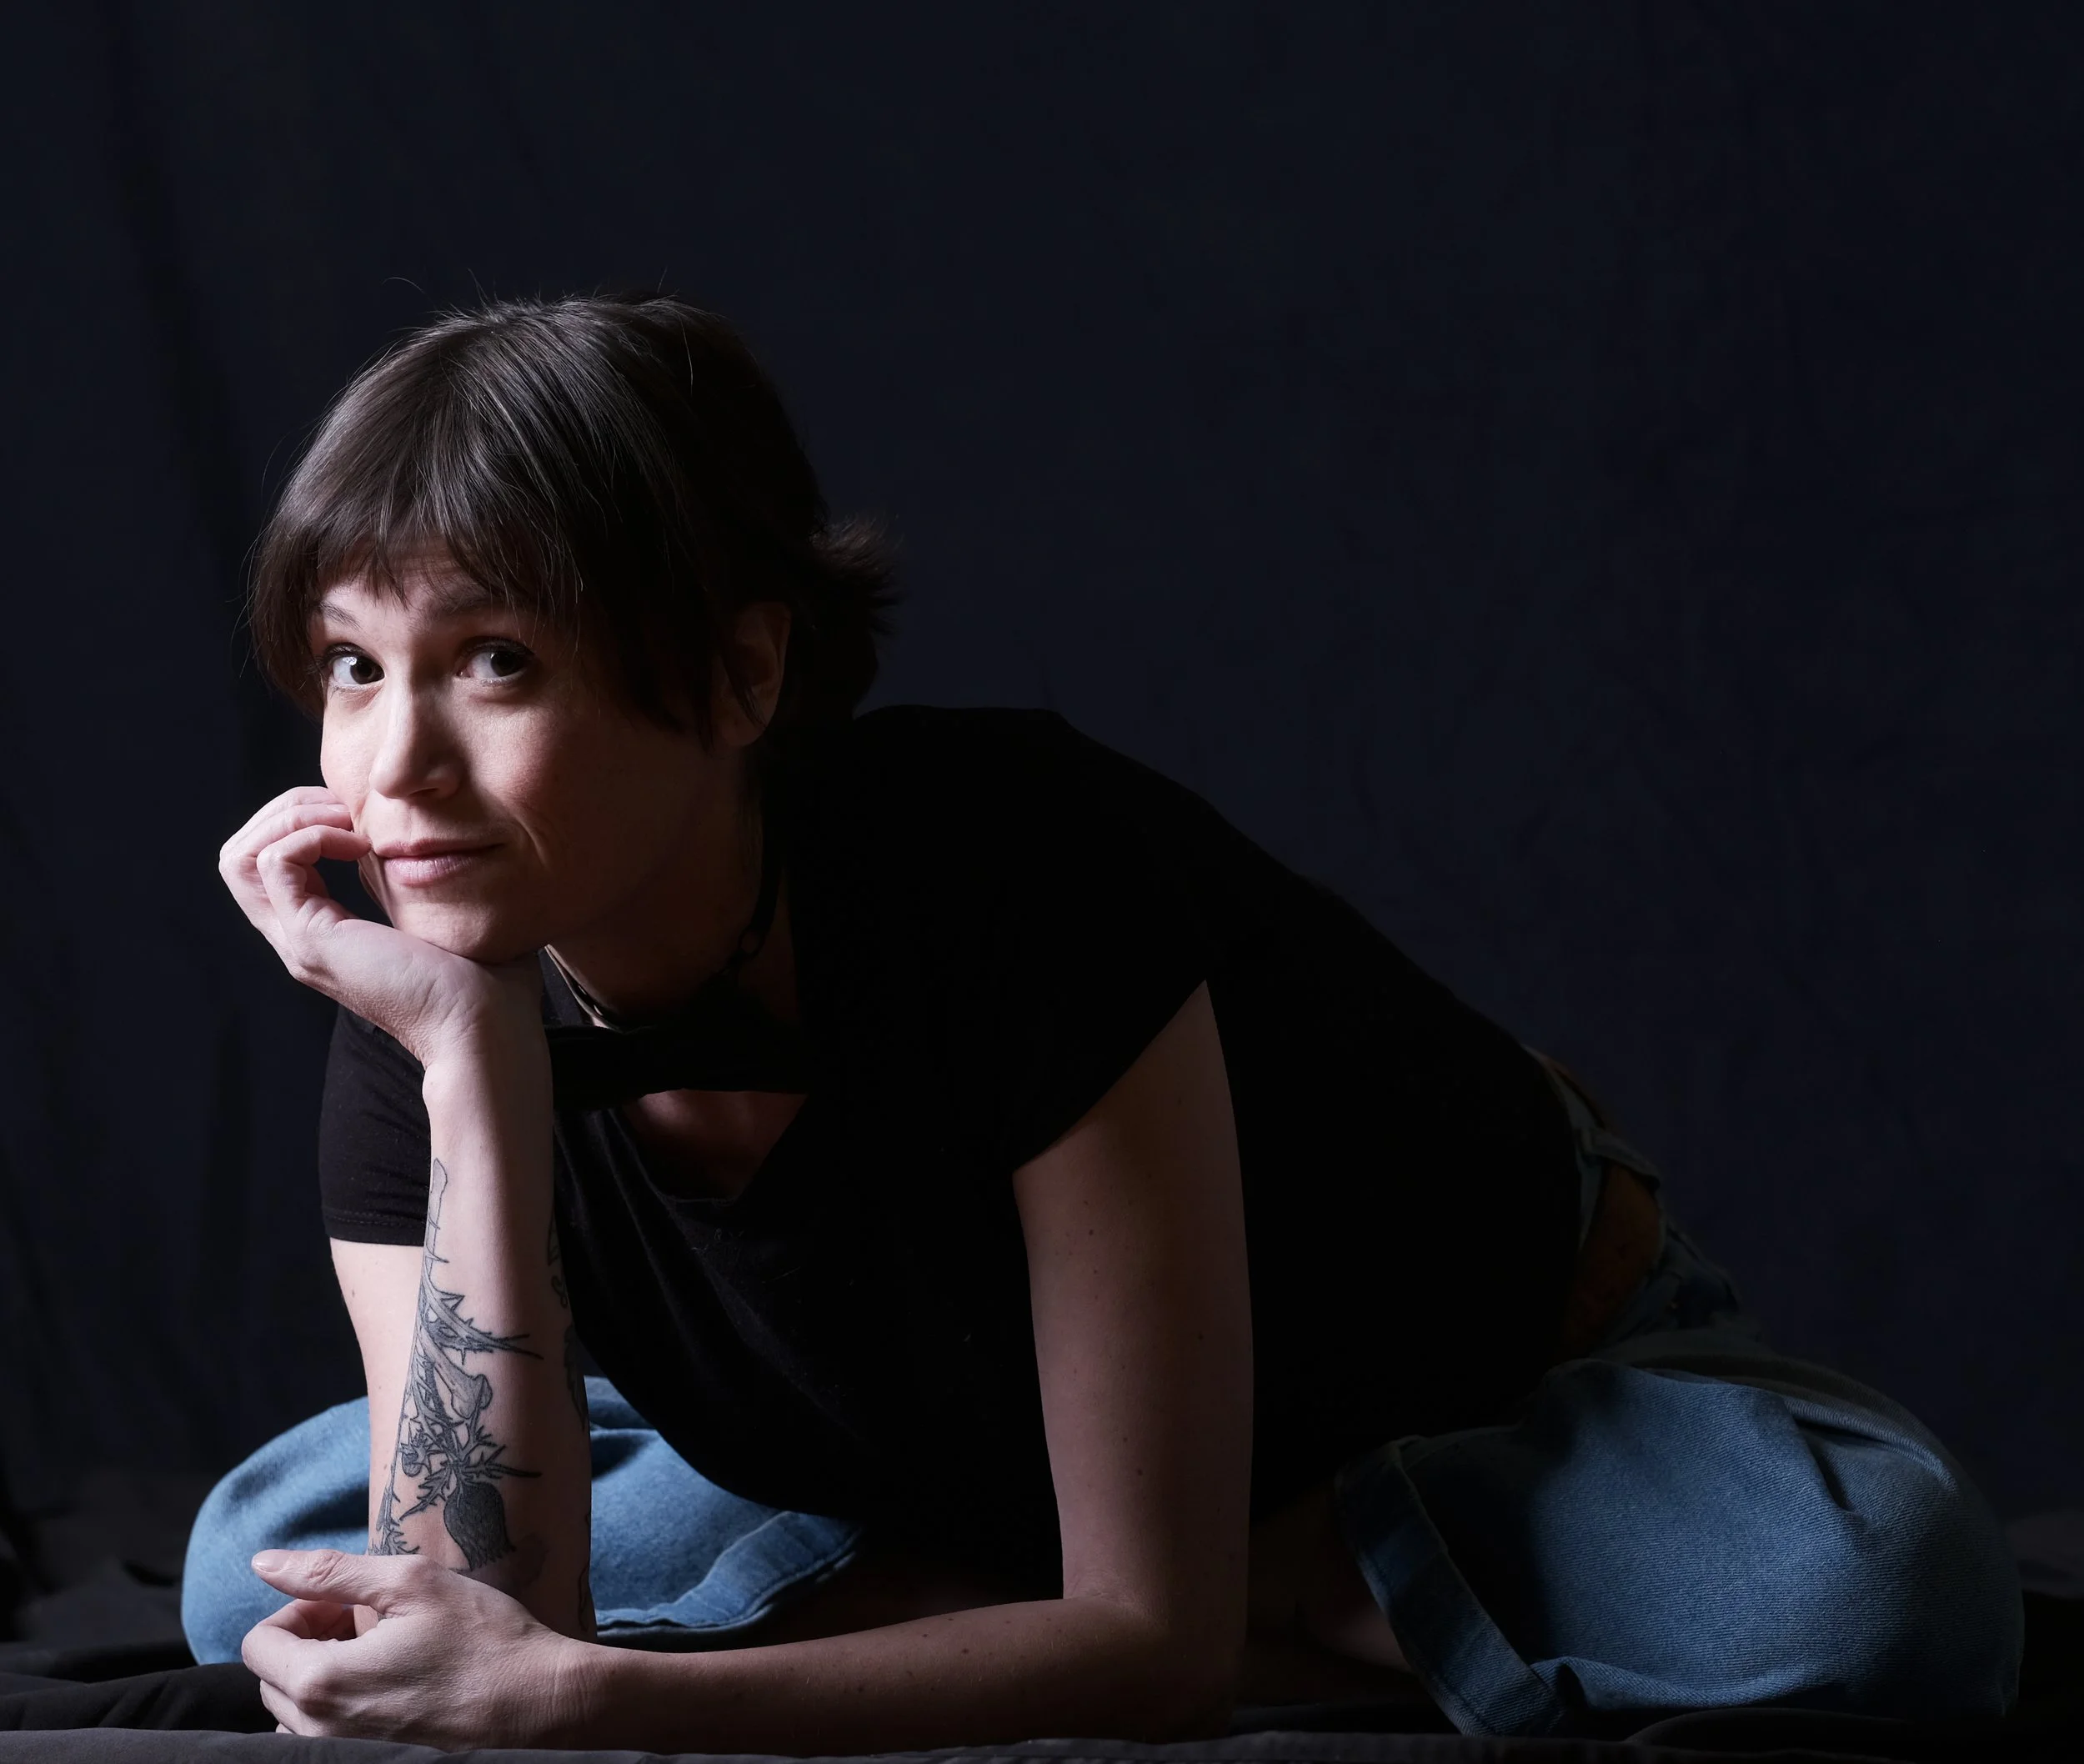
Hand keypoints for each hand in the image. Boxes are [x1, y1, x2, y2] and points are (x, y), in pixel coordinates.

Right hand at [218, 786, 536, 1065]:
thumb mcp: (430, 914)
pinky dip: (312, 836)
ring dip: (291, 819)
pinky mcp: (312, 940)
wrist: (484, 1026)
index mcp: (323, 933)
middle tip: (346, 807)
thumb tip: (398, 843)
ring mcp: (300, 942)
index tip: (359, 813)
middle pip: (240, 856)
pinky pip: (275, 864)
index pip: (268, 864)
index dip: (302, 820)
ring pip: (240, 857)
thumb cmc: (483, 980)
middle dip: (287, 810)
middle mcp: (299, 939)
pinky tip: (360, 845)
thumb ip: (401, 880)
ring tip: (348, 821)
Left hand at [243, 1549, 591, 1746]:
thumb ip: (331, 1571)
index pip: (258, 1644)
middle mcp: (319, 1732)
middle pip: (272, 1680)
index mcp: (321, 1682)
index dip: (300, 1609)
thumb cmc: (483, 1639)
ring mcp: (342, 1757)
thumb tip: (263, 1564)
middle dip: (309, 1641)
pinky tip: (393, 1690)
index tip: (347, 1603)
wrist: (540, 1705)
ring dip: (324, 1677)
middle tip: (369, 1622)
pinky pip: (325, 1739)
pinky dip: (343, 1711)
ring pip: (296, 1714)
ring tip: (382, 1656)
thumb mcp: (412, 1583)